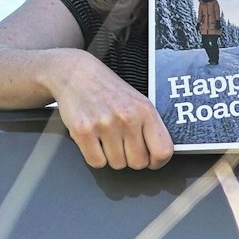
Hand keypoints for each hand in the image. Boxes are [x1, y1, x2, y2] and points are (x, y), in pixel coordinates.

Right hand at [45, 49, 174, 169]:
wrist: (76, 74)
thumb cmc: (108, 90)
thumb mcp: (138, 101)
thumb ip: (149, 126)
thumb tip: (157, 155)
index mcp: (145, 110)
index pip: (163, 150)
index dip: (158, 162)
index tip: (152, 160)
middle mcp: (127, 118)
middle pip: (138, 163)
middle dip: (131, 158)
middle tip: (123, 144)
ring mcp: (105, 125)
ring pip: (117, 164)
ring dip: (112, 156)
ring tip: (106, 136)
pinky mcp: (83, 132)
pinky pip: (97, 162)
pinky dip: (95, 156)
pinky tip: (94, 140)